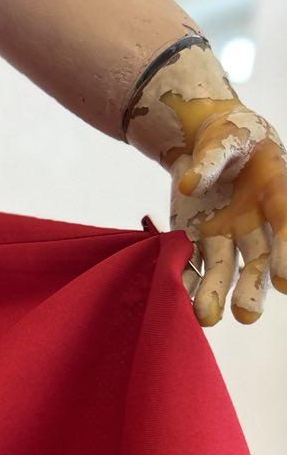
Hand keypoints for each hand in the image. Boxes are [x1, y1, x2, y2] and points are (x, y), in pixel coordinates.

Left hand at [168, 104, 286, 327]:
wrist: (208, 144)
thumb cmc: (228, 136)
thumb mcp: (225, 136)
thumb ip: (212, 159)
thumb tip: (189, 185)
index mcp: (273, 191)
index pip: (284, 221)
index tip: (286, 282)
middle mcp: (254, 222)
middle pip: (258, 259)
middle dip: (253, 286)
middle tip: (246, 314)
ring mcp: (225, 235)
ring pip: (225, 270)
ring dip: (216, 293)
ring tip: (207, 318)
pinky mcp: (197, 243)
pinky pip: (192, 266)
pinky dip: (184, 283)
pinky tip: (178, 303)